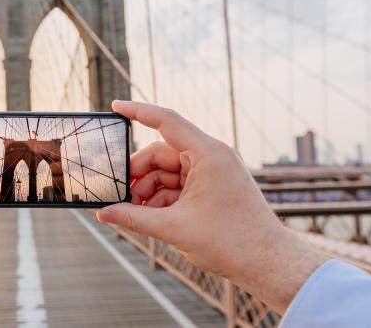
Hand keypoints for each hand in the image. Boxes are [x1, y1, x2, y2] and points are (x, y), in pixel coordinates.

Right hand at [97, 100, 326, 313]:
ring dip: (149, 190)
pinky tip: (149, 217)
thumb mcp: (174, 228)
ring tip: (134, 213)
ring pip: (168, 172)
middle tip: (119, 195)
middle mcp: (211, 157)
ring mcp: (213, 172)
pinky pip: (179, 185)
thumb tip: (103, 213)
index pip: (166, 121)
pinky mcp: (213, 188)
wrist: (267, 263)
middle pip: (161, 154)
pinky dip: (163, 198)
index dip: (138, 111)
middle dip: (139, 174)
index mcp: (208, 154)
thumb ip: (133, 218)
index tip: (115, 106)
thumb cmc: (232, 243)